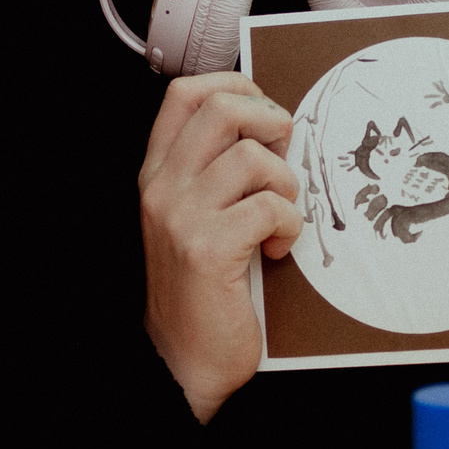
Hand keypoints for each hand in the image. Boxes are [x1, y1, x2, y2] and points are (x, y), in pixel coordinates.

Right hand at [139, 71, 303, 422]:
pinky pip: (269, 207)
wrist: (183, 361)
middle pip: (221, 109)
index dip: (234, 86)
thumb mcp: (197, 217)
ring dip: (285, 183)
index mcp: (158, 174)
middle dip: (269, 122)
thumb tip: (273, 127)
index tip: (264, 114)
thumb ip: (219, 171)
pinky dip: (290, 224)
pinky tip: (281, 248)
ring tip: (283, 213)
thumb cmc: (202, 289)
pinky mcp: (208, 251)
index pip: (184, 95)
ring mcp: (181, 218)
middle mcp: (163, 188)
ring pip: (252, 157)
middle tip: (284, 156)